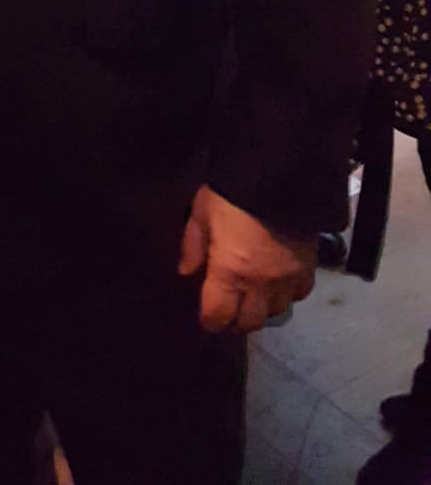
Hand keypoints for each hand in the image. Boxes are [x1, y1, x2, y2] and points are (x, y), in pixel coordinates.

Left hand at [178, 184, 315, 332]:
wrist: (279, 173)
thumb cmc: (232, 193)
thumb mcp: (202, 212)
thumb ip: (192, 245)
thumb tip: (186, 271)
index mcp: (230, 272)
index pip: (219, 316)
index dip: (210, 321)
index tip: (206, 316)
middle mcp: (261, 284)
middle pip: (250, 322)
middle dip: (236, 320)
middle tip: (228, 309)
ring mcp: (288, 278)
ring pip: (276, 311)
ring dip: (262, 308)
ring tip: (252, 295)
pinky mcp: (310, 267)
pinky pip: (299, 294)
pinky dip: (287, 293)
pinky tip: (278, 281)